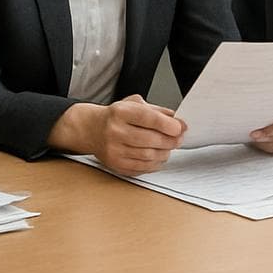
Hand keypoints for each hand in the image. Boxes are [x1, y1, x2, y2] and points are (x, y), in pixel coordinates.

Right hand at [50, 94, 186, 176]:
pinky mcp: (116, 164)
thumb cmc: (115, 116)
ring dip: (164, 153)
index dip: (168, 125)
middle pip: (150, 140)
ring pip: (148, 156)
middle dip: (170, 141)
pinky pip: (142, 168)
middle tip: (178, 138)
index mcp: (120, 112)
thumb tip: (177, 121)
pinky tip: (157, 157)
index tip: (180, 128)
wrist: (91, 129)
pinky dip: (155, 164)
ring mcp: (114, 150)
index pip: (148, 118)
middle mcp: (115, 131)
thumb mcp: (133, 104)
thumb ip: (156, 111)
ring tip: (168, 147)